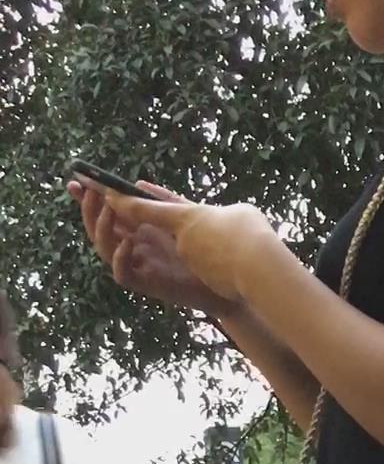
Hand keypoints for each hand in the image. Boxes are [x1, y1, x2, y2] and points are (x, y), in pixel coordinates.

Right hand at [72, 180, 272, 308]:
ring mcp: (140, 265)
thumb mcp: (184, 218)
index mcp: (139, 229)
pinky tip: (127, 242)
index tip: (77, 179)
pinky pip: (123, 275)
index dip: (90, 198)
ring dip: (102, 229)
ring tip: (108, 211)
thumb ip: (161, 203)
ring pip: (105, 250)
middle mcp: (135, 247)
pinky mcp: (148, 284)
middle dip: (90, 210)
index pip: (107, 212)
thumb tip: (138, 184)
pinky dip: (120, 259)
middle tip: (89, 192)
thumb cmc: (207, 251)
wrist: (227, 281)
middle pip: (100, 229)